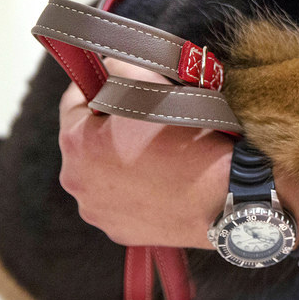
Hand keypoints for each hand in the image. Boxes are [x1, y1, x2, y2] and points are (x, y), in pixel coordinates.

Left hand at [58, 58, 298, 248]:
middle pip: (87, 141)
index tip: (116, 80)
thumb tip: (108, 67)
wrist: (226, 194)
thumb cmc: (190, 136)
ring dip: (121, 160)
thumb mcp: (153, 84)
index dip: (96, 85)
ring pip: (104, 174)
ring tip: (158, 153)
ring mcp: (98, 212)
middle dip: (109, 127)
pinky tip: (162, 181)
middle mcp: (77, 182)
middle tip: (145, 119)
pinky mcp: (120, 233)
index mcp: (77, 143)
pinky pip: (122, 202)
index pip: (73, 101)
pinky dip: (136, 190)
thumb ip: (120, 67)